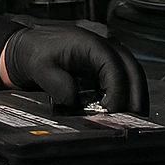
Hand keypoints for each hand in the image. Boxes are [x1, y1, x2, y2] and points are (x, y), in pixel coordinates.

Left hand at [0, 25, 148, 113]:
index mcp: (91, 45)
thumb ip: (59, 85)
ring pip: (131, 75)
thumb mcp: (41, 69)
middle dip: (137, 96)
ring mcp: (105, 58)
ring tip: (133, 119)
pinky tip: (121, 113)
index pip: (114, 68)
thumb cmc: (34, 53)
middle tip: (135, 119)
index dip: (117, 91)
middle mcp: (104, 48)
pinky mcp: (102, 69)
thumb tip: (75, 101)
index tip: (112, 112)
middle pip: (132, 70)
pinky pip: (120, 81)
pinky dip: (125, 96)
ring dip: (134, 96)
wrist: (27, 49)